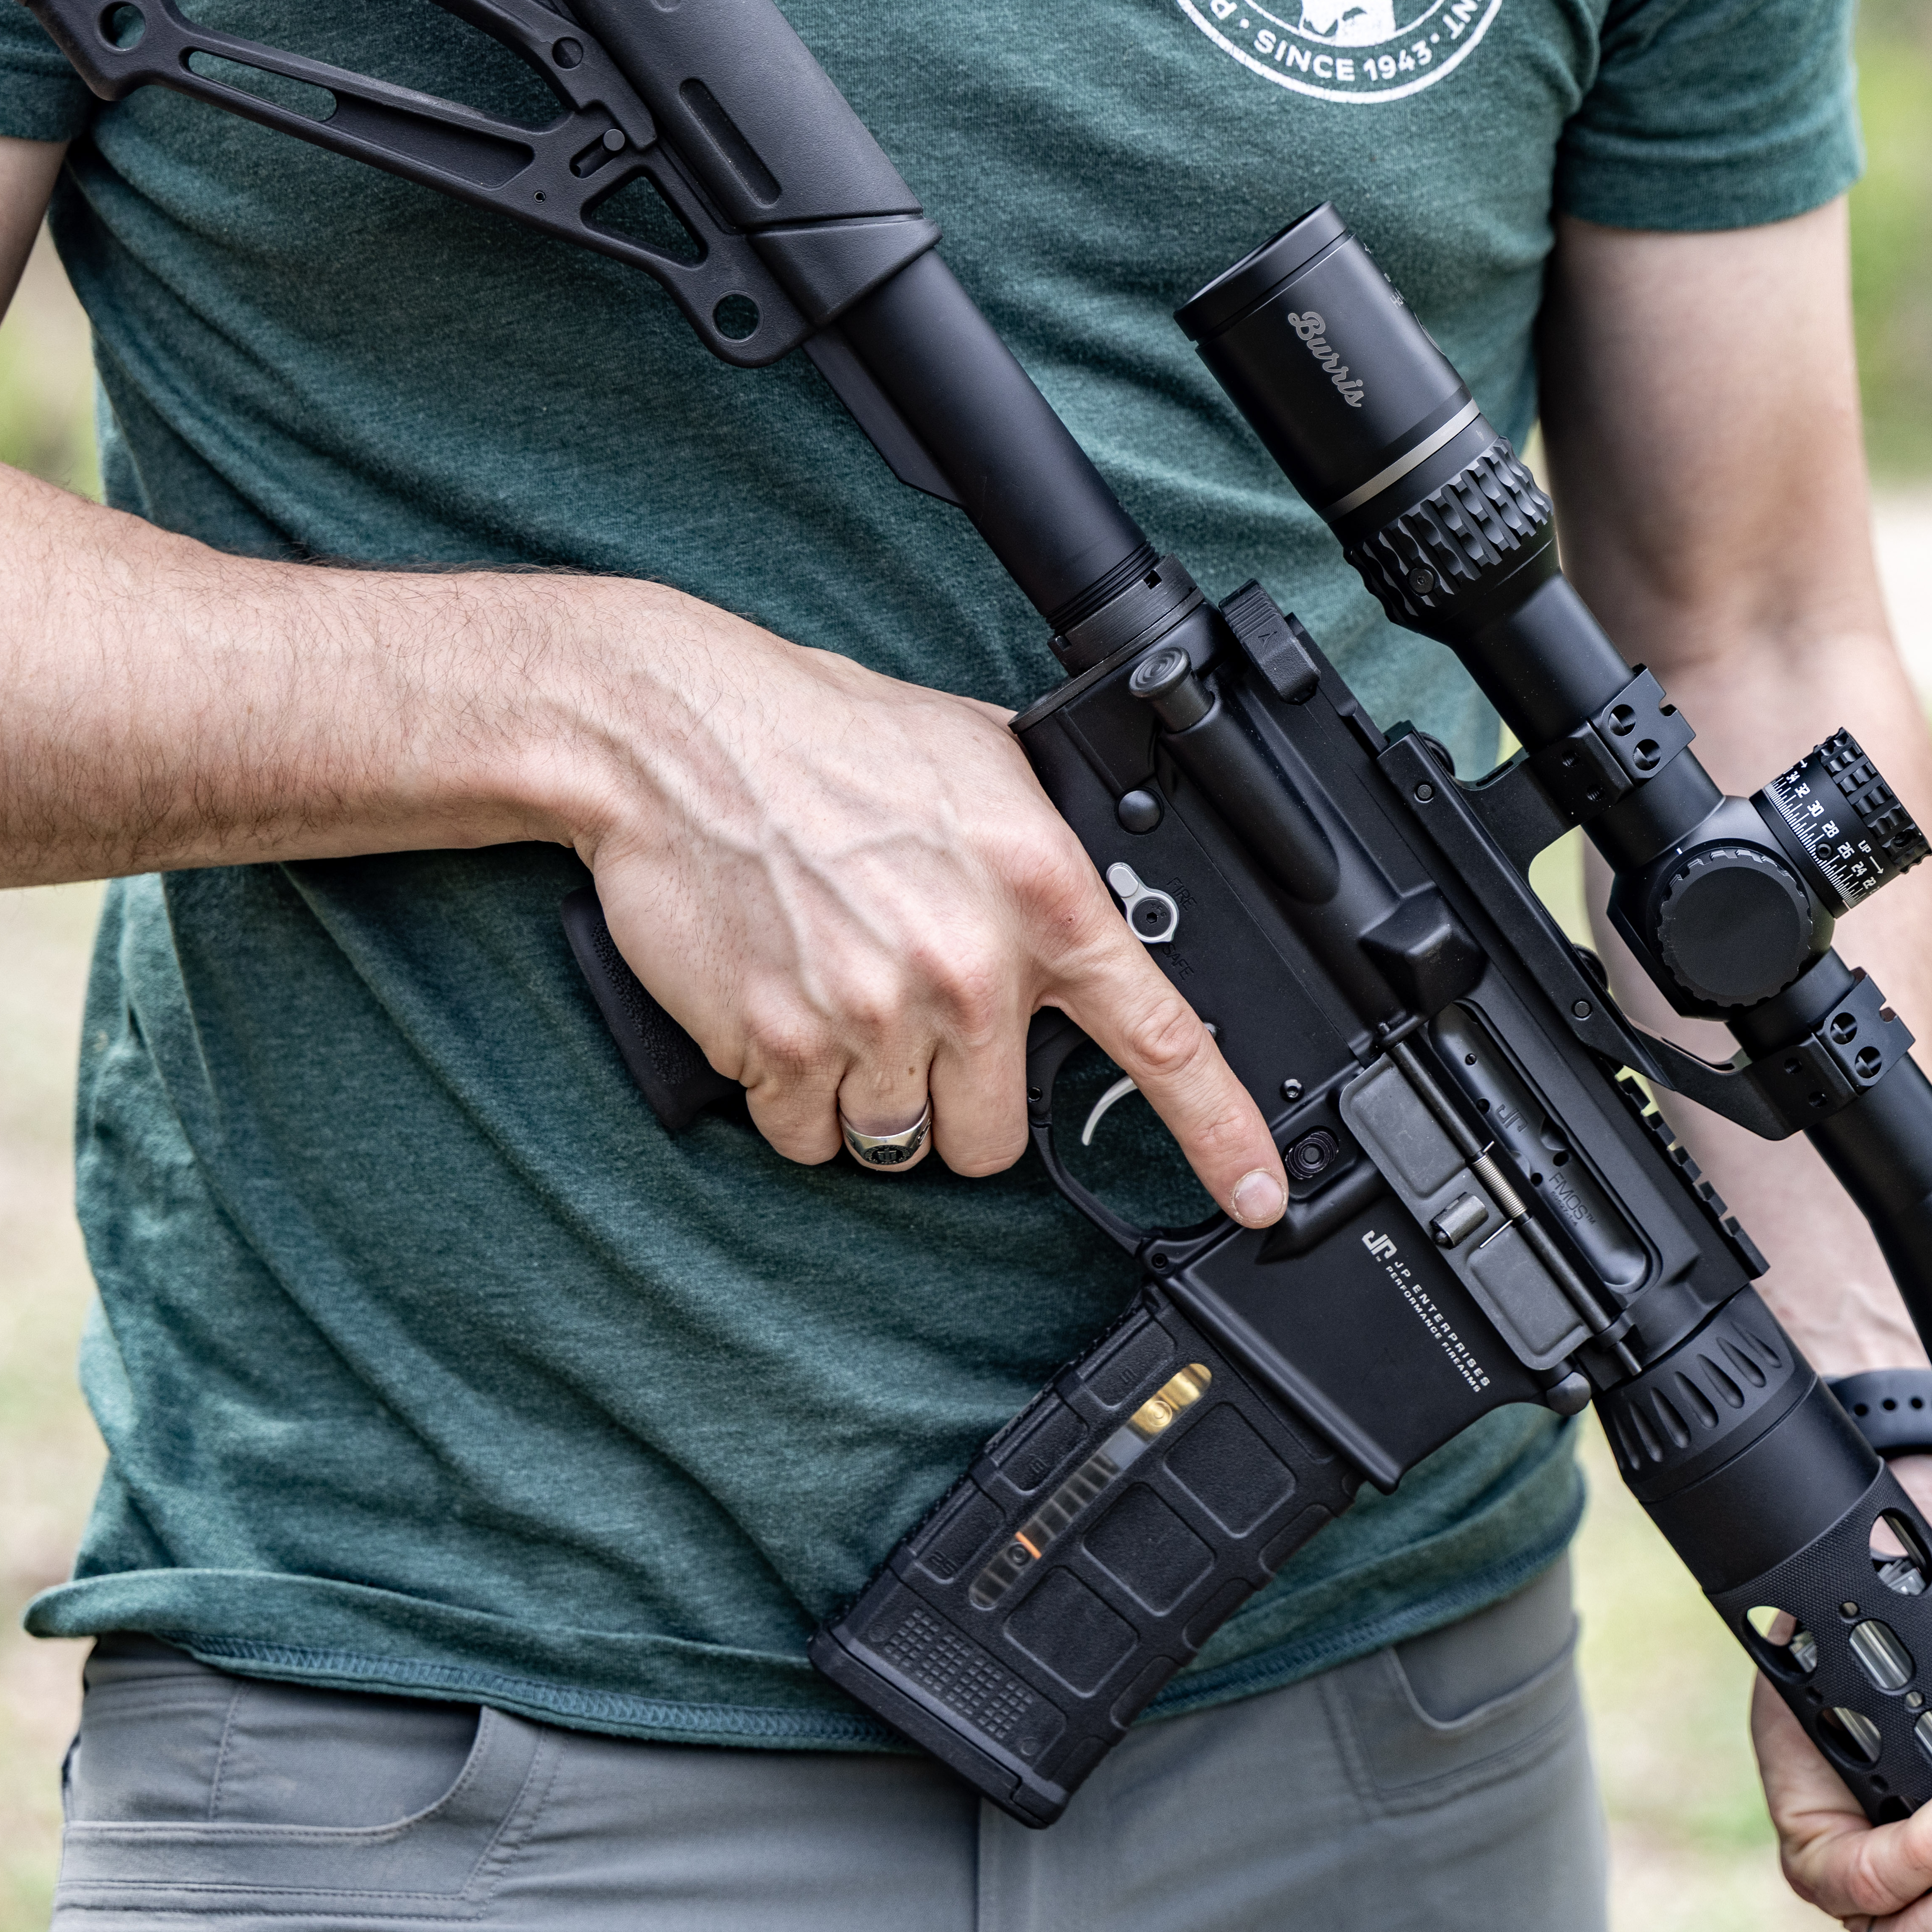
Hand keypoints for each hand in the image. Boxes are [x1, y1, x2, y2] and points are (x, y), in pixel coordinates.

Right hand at [568, 603, 1285, 1218]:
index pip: (1160, 1039)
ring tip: (843, 1004)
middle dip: (962, 1101)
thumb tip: (1107, 895)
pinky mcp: (778, 1047)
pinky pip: (812, 1140)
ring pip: (905, 1147)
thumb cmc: (826, 738)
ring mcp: (873, 1016)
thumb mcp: (985, 764)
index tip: (1254, 1198)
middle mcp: (969, 969)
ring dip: (879, 1103)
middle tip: (917, 1022)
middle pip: (1001, 1138)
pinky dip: (798, 1103)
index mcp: (1041, 896)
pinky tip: (785, 1020)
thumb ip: (1052, 849)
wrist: (677, 733)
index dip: (1219, 1135)